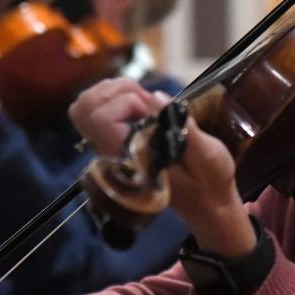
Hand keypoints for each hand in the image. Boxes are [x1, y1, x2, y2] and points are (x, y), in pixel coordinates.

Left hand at [69, 80, 255, 257]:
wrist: (207, 203)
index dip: (127, 102)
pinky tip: (140, 105)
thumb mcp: (208, 155)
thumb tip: (156, 97)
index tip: (154, 111)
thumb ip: (183, 127)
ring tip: (145, 102)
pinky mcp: (114, 142)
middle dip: (117, 91)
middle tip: (147, 100)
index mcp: (131, 159)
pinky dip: (115, 97)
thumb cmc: (210, 182)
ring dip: (115, 92)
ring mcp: (109, 148)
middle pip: (84, 107)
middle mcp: (112, 154)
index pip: (101, 118)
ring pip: (86, 106)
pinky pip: (96, 111)